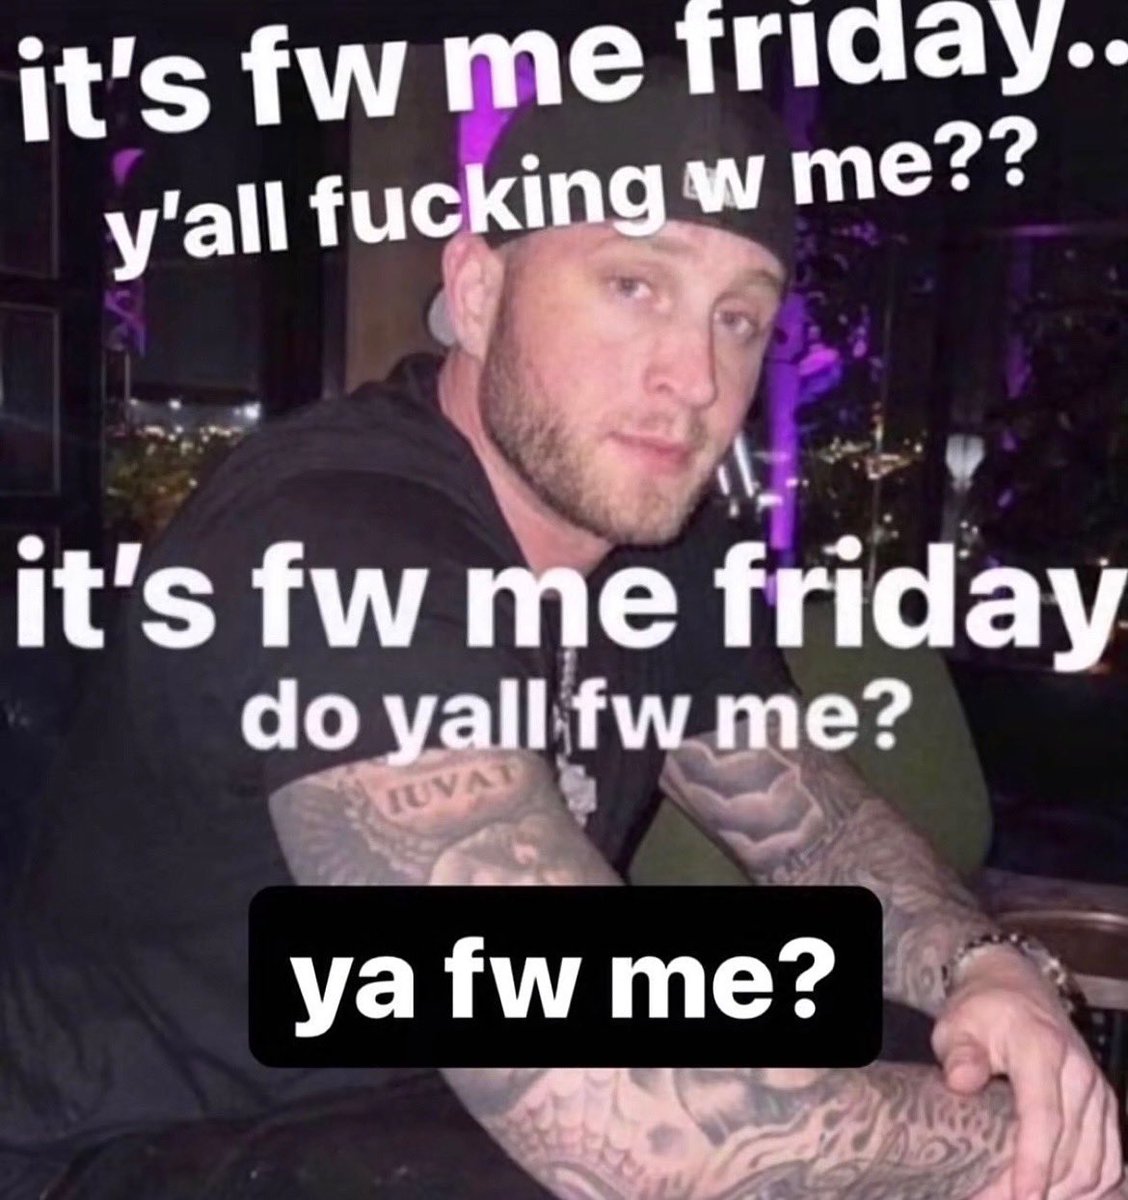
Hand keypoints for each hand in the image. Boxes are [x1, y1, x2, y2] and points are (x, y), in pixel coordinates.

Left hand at [932, 946, 1122, 1199]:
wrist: (1016, 986)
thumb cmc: (981, 1011)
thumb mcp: (958, 1022)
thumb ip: (960, 1053)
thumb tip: (961, 1082)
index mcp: (1042, 1049)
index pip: (1044, 1115)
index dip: (1034, 1161)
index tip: (1020, 1195)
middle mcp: (1080, 1073)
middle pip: (1070, 1148)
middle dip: (1037, 1188)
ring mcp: (1098, 1091)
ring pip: (1095, 1162)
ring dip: (1064, 1194)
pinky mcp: (1105, 1106)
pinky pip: (1109, 1159)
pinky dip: (1090, 1188)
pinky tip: (1062, 1198)